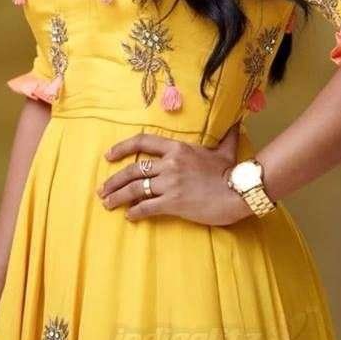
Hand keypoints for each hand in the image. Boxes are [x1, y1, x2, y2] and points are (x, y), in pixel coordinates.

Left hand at [97, 120, 253, 225]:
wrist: (238, 192)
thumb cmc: (231, 172)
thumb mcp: (224, 150)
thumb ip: (225, 136)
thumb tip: (235, 123)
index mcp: (177, 148)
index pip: (143, 142)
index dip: (122, 148)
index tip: (108, 156)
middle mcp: (169, 163)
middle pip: (133, 169)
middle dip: (114, 180)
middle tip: (102, 189)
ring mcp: (170, 183)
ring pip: (135, 189)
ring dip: (118, 197)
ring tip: (108, 204)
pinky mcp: (173, 202)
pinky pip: (147, 207)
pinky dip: (135, 212)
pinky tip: (130, 216)